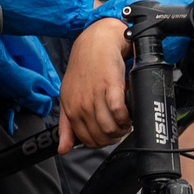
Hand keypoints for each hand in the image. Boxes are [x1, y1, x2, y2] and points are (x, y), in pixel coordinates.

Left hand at [57, 16, 131, 152]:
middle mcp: (81, 105)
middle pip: (100, 137)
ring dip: (122, 130)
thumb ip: (66, 126)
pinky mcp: (111, 88)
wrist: (96, 44)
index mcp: (70, 109)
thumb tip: (63, 149)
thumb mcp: (68, 98)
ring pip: (110, 129)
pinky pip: (120, 114)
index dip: (100, 143)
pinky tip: (129, 115)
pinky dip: (127, 119)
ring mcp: (95, 97)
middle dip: (113, 138)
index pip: (86, 140)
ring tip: (126, 123)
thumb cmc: (84, 69)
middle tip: (120, 130)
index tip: (108, 137)